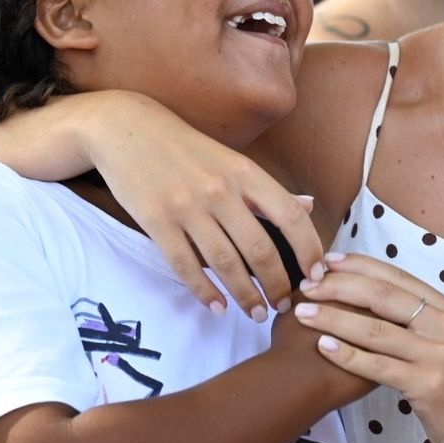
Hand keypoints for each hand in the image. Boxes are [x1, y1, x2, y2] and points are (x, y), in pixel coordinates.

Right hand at [87, 93, 324, 319]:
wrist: (126, 129)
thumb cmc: (184, 147)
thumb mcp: (231, 159)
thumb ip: (267, 189)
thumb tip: (308, 206)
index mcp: (244, 172)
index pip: (289, 215)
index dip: (309, 248)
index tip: (317, 274)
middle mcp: (219, 190)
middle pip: (260, 248)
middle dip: (277, 285)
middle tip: (284, 306)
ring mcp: (186, 207)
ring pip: (225, 263)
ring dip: (245, 295)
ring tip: (256, 314)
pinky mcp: (156, 221)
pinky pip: (185, 265)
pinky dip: (204, 290)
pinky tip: (217, 306)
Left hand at [291, 252, 443, 442]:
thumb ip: (418, 317)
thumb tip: (373, 291)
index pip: (397, 277)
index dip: (360, 266)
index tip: (328, 261)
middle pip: (384, 295)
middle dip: (339, 286)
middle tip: (308, 285)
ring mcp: (439, 355)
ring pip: (376, 329)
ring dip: (334, 318)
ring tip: (304, 313)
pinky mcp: (428, 385)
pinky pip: (379, 366)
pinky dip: (348, 355)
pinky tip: (323, 347)